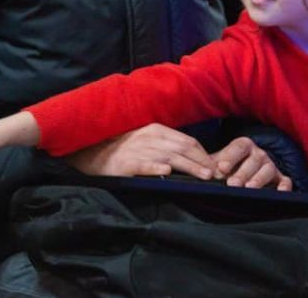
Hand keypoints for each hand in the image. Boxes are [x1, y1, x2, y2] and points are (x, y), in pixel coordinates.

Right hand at [64, 123, 216, 178]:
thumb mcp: (144, 139)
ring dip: (190, 167)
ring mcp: (139, 150)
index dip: (205, 154)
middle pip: (184, 149)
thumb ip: (165, 144)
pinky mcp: (126, 163)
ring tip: (205, 177)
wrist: (89, 150)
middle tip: (218, 174)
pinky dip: (158, 168)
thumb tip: (190, 157)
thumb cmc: (120, 147)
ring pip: (171, 158)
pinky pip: (146, 165)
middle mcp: (150, 137)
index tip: (217, 166)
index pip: (187, 141)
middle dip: (204, 162)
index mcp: (156, 129)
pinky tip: (168, 173)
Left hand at [210, 137, 292, 189]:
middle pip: (253, 160)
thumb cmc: (228, 169)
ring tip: (249, 189)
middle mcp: (258, 153)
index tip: (221, 168)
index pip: (238, 148)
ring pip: (268, 169)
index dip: (230, 157)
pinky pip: (285, 181)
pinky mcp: (280, 178)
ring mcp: (270, 165)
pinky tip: (278, 193)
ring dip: (258, 179)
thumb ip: (210, 166)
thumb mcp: (218, 164)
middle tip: (232, 184)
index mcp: (243, 145)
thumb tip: (201, 172)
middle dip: (242, 172)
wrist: (243, 174)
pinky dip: (283, 187)